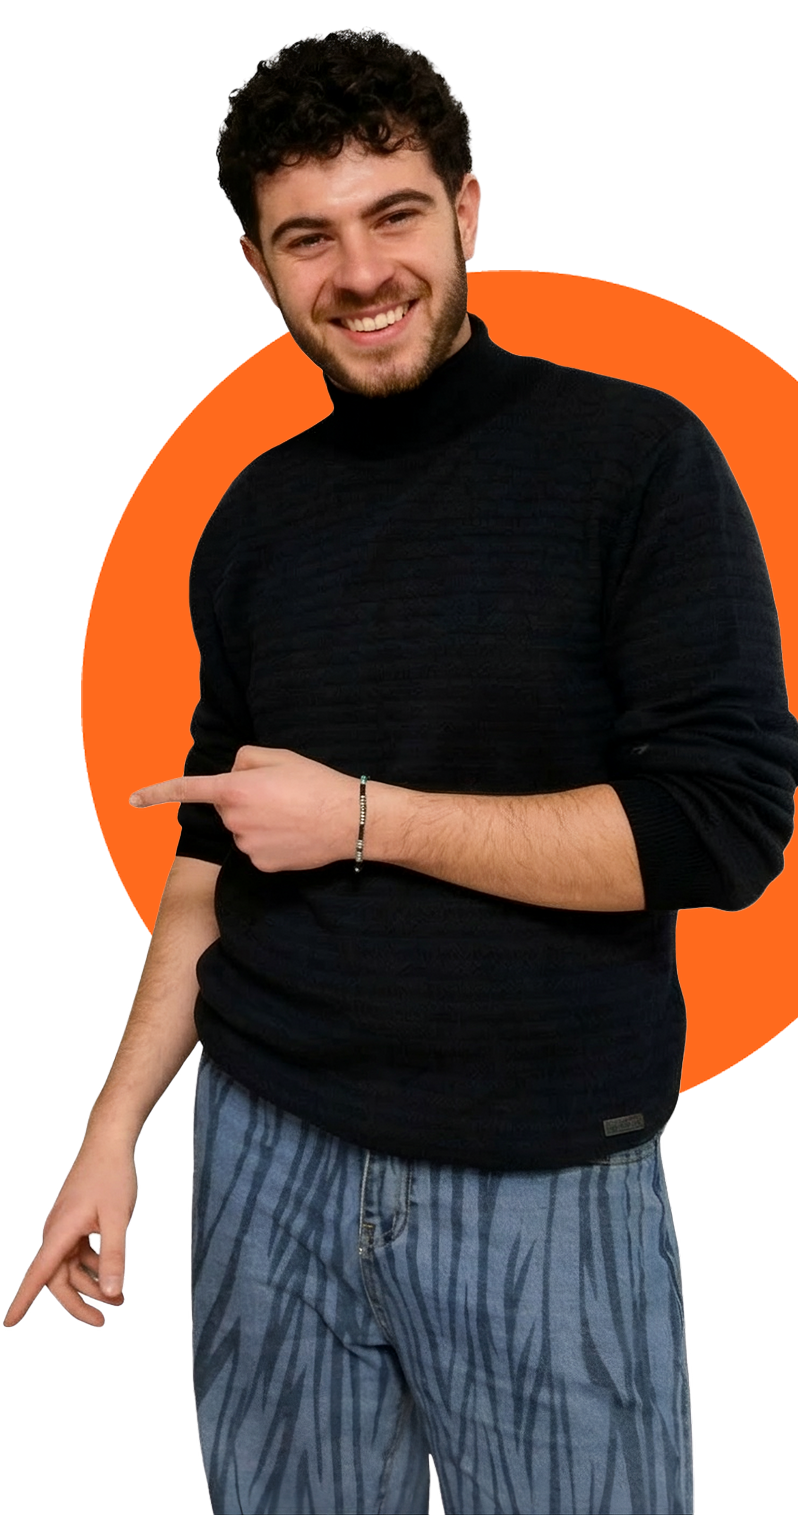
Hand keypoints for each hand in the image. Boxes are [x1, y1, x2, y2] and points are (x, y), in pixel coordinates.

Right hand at [3, 1131, 138, 1329]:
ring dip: (91, 1282)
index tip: (8, 1323)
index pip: (38, 1274)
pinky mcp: (73, 1222)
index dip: (23, 1300)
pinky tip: (112, 1273)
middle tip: (103, 1320)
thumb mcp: (117, 1219)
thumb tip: (109, 1294)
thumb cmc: (111, 1176)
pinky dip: (94, 1265)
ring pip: (70, 1266)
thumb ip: (114, 1257)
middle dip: (79, 1301)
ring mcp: (64, 1227)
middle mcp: (57, 1232)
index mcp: (60, 1232)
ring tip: (119, 1298)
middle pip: (58, 1278)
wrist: (109, 1142)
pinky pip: (78, 1252)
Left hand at [130, 746, 360, 872]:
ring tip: (292, 814)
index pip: (187, 790)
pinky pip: (256, 849)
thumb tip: (231, 775)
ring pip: (242, 829)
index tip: (131, 800)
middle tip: (280, 794)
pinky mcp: (262, 865)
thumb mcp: (279, 756)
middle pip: (226, 807)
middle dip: (244, 800)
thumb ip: (244, 759)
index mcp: (235, 789)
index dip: (156, 793)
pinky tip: (294, 834)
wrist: (348, 820)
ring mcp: (247, 846)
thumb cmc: (315, 783)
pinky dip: (271, 841)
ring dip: (258, 821)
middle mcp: (235, 820)